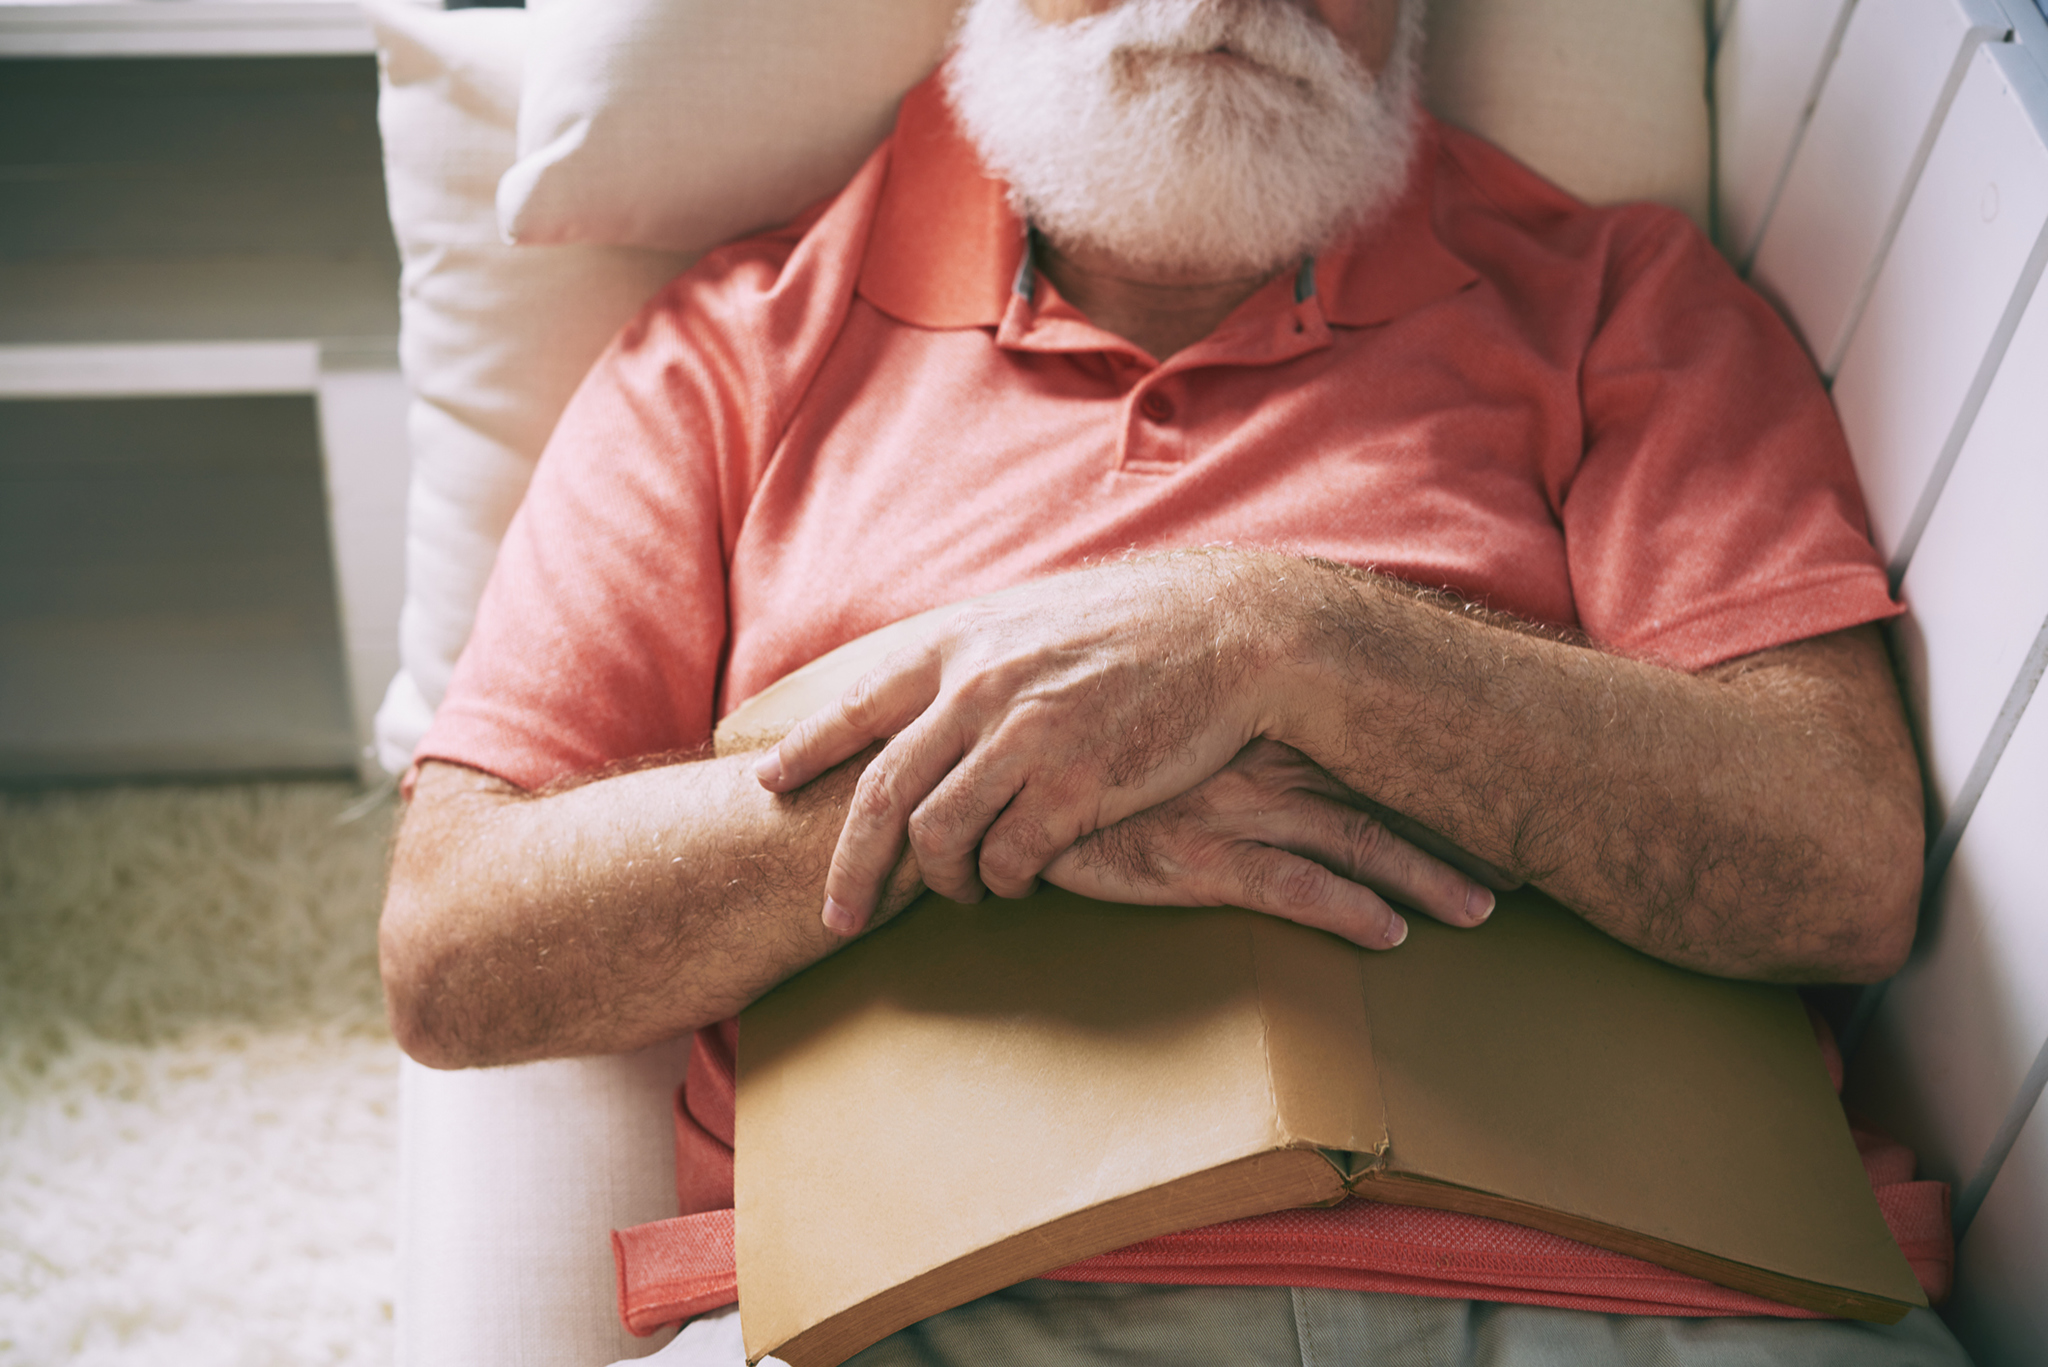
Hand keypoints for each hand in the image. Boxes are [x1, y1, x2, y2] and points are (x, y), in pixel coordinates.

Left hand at [753, 557, 1297, 933]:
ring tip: (957, 895)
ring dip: (940, 882)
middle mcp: (980, 691)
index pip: (859, 707)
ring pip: (941, 837)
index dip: (807, 751)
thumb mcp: (1033, 618)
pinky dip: (1006, 881)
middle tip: (835, 917)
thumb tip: (930, 683)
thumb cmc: (1136, 627)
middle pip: (882, 796)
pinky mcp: (1075, 787)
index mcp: (961, 648)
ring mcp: (1025, 740)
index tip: (767, 785)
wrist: (1229, 633)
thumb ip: (976, 654)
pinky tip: (1019, 881)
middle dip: (849, 867)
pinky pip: (1011, 858)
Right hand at [1043, 740, 1494, 947]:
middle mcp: (1254, 763)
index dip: (1430, 770)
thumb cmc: (1076, 748)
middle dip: (1453, 826)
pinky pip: (1288, 888)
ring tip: (1484, 909)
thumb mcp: (1151, 724)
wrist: (998, 764)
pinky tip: (1391, 934)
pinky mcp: (1192, 859)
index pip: (1363, 745)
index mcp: (1251, 728)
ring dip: (1424, 876)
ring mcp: (1228, 810)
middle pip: (1379, 795)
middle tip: (1521, 858)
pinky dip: (1347, 909)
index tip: (1492, 787)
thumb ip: (1204, 728)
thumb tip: (1245, 739)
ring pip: (1352, 842)